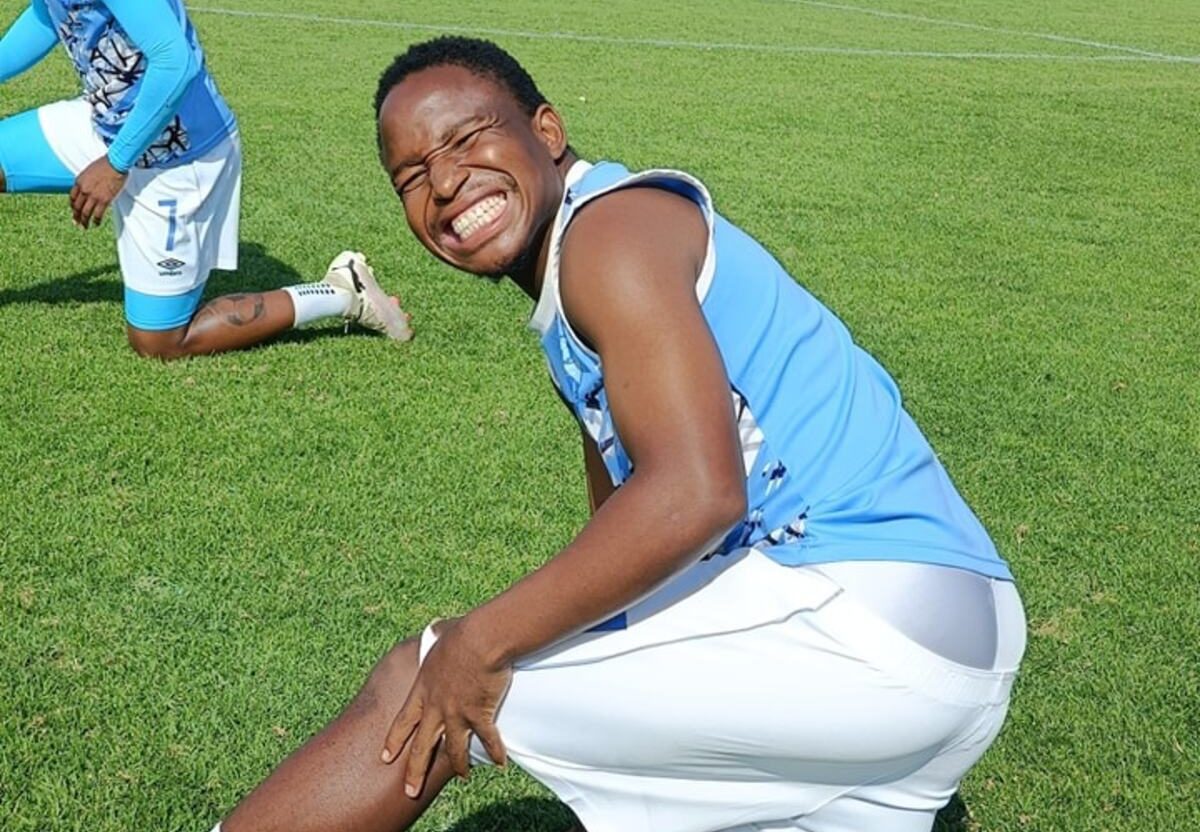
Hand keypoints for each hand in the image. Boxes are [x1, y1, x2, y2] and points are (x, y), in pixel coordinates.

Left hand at [70, 156, 127, 228]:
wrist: (115, 163)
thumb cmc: (105, 164)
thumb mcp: (90, 170)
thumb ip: (87, 180)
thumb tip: (90, 186)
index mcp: (79, 181)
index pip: (72, 197)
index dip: (72, 205)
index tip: (74, 210)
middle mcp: (83, 190)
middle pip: (77, 206)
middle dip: (76, 216)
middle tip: (76, 223)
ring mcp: (93, 196)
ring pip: (85, 212)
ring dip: (84, 221)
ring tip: (84, 227)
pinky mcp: (104, 200)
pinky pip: (97, 214)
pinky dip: (96, 221)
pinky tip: (96, 224)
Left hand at [381, 616, 510, 797]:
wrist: (479, 640)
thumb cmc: (461, 634)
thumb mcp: (441, 635)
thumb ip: (437, 637)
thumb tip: (438, 627)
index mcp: (423, 688)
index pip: (404, 720)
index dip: (394, 740)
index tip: (386, 757)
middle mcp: (436, 706)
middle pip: (421, 745)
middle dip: (414, 771)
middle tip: (409, 791)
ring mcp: (456, 713)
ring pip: (453, 748)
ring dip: (458, 765)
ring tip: (462, 776)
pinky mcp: (479, 714)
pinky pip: (487, 739)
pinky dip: (494, 752)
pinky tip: (499, 763)